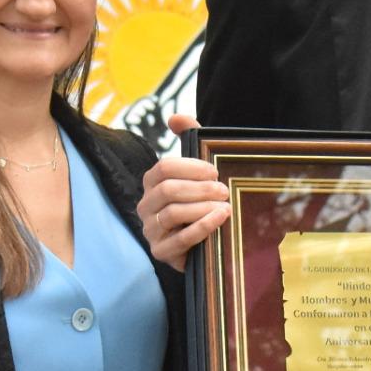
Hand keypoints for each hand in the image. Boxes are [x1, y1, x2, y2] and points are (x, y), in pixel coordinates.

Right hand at [136, 115, 229, 270]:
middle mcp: (145, 206)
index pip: (164, 168)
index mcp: (151, 183)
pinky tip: (219, 219)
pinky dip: (202, 227)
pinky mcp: (161, 253)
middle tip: (224, 191)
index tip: (214, 172)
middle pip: (168, 191)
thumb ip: (188, 139)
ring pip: (172, 214)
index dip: (191, 167)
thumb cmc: (198, 203)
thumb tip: (176, 117)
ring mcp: (151, 230)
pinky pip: (179, 240)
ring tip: (225, 207)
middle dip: (200, 189)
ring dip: (202, 208)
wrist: (200, 244)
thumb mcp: (195, 173)